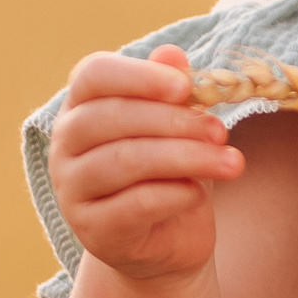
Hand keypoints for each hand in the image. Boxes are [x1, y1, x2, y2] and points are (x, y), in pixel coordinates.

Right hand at [50, 45, 242, 283]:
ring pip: (124, 161)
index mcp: (82, 107)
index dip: (139, 76)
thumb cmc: (170, 173)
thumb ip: (172, 93)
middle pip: (112, 117)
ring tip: (231, 162)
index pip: (94, 75)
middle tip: (220, 131)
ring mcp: (73, 189)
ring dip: (186, 157)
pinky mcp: (94, 230)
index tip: (184, 86)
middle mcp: (66, 145)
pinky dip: (174, 195)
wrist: (167, 243)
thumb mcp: (178, 129)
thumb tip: (173, 54)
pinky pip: (134, 206)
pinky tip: (199, 193)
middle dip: (174, 121)